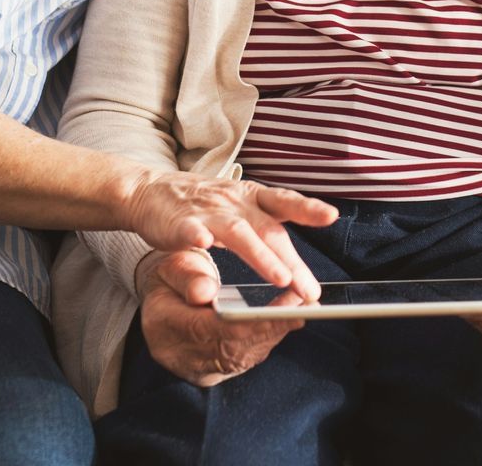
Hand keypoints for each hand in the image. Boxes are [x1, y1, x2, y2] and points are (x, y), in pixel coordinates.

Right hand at [124, 171, 335, 298]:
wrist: (150, 191)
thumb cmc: (202, 206)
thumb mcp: (240, 210)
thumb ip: (265, 233)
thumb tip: (296, 269)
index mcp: (251, 197)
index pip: (284, 201)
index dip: (307, 207)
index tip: (331, 215)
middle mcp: (234, 201)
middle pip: (268, 229)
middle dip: (292, 260)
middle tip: (311, 289)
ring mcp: (208, 211)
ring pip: (239, 232)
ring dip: (261, 255)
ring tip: (281, 279)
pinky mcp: (181, 222)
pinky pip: (191, 230)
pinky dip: (199, 235)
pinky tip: (204, 244)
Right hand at [135, 249, 303, 385]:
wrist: (157, 310)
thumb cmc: (167, 282)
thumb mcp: (168, 269)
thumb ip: (187, 277)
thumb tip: (206, 291)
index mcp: (166, 328)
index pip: (215, 329)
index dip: (252, 321)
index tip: (283, 308)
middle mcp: (184, 356)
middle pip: (236, 346)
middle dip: (274, 325)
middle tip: (306, 303)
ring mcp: (200, 368)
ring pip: (245, 355)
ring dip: (278, 331)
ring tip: (306, 306)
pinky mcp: (216, 371)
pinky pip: (247, 357)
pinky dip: (271, 336)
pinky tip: (292, 318)